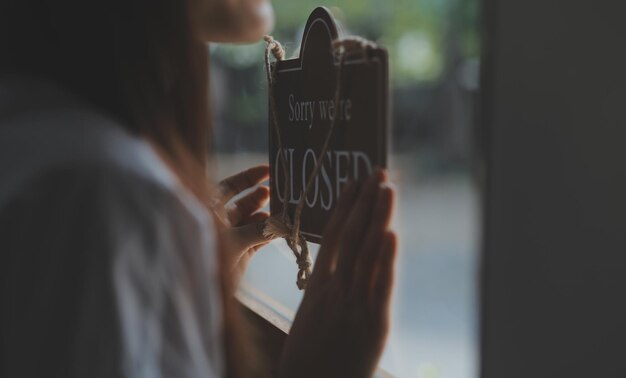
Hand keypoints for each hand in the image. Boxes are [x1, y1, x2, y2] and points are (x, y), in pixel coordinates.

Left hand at [211, 165, 273, 282]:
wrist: (196, 293)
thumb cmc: (205, 258)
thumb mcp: (232, 241)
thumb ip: (259, 230)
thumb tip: (283, 221)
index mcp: (208, 210)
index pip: (229, 186)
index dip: (248, 177)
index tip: (267, 170)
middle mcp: (219, 221)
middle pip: (243, 203)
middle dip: (260, 196)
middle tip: (278, 191)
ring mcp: (229, 238)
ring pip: (252, 221)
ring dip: (268, 216)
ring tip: (283, 209)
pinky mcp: (239, 254)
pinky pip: (257, 239)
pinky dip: (268, 234)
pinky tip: (280, 228)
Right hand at [279, 170, 396, 377]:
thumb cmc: (308, 356)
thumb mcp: (310, 316)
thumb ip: (325, 290)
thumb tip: (335, 268)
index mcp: (318, 285)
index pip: (333, 235)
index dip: (345, 206)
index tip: (353, 183)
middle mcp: (335, 287)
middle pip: (352, 235)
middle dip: (365, 201)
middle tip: (375, 172)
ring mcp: (354, 303)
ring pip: (366, 251)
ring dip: (377, 218)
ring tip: (385, 189)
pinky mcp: (373, 321)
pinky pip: (380, 283)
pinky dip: (385, 258)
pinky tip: (390, 234)